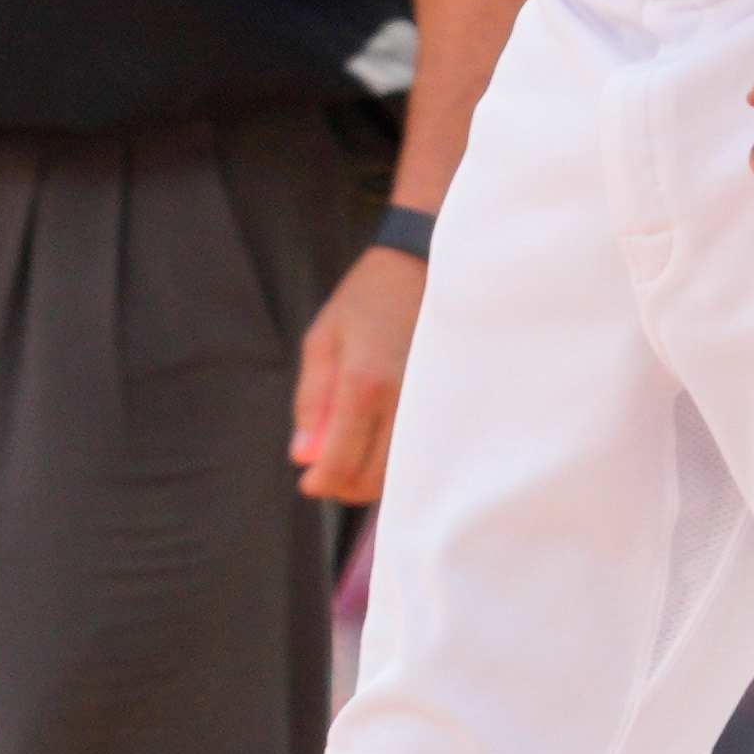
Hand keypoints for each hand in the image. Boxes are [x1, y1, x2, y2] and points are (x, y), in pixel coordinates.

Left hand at [289, 245, 422, 501]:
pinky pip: (424, 454)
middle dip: (345, 486)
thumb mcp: (322, 341)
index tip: (309, 483)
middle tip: (326, 472)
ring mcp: (432, 406)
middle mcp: (403, 401)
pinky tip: (382, 445)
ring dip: (373, 478)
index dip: (320, 483)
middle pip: (373, 479)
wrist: (425, 267)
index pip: (340, 462)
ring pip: (403, 474)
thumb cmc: (366, 300)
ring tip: (352, 455)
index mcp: (363, 383)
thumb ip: (310, 401)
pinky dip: (400, 464)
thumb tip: (303, 456)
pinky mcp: (450, 406)